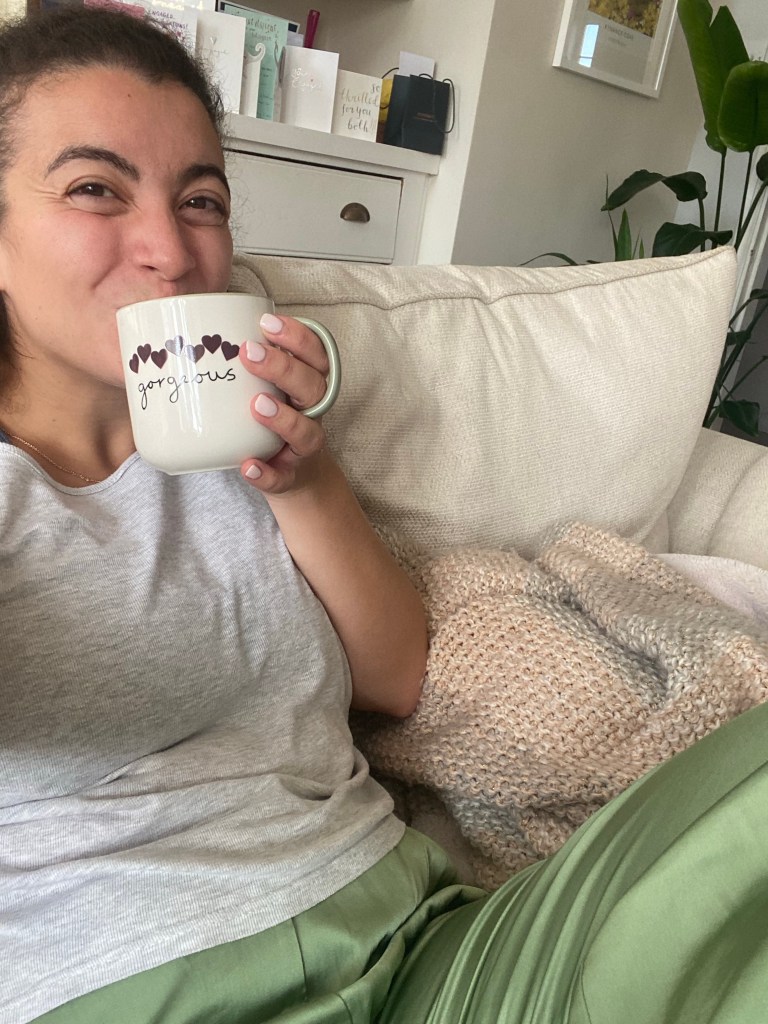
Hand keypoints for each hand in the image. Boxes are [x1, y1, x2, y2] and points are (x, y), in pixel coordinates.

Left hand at [238, 312, 329, 494]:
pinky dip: (267, 474)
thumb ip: (245, 365)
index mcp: (308, 385)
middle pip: (313, 387)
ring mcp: (302, 448)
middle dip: (284, 368)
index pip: (316, 355)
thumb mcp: (265, 387)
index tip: (267, 322)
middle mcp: (312, 414)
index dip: (298, 337)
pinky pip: (282, 478)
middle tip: (250, 353)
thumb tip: (186, 337)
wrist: (292, 475)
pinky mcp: (289, 478)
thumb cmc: (271, 420)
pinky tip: (248, 466)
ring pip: (307, 433)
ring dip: (284, 418)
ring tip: (257, 404)